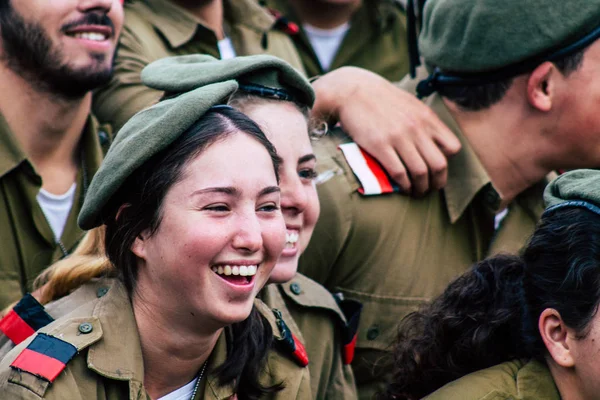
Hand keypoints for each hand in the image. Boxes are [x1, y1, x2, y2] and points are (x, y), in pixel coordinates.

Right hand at [312, 67, 460, 195]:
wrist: (352, 91)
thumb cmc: (380, 98)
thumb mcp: (409, 104)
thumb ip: (423, 121)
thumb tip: (430, 141)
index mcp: (427, 117)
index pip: (452, 147)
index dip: (447, 163)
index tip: (436, 169)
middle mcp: (417, 128)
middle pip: (439, 165)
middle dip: (437, 183)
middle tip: (430, 189)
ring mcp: (399, 137)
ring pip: (420, 172)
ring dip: (420, 188)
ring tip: (415, 192)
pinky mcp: (380, 146)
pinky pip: (399, 173)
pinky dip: (403, 185)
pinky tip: (401, 187)